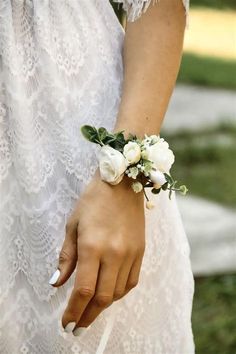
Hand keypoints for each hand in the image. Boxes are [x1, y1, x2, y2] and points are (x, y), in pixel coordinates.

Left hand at [50, 169, 144, 333]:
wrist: (123, 183)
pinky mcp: (141, 251)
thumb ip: (66, 257)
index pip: (84, 289)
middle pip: (103, 297)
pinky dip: (119, 293)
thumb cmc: (93, 200)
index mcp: (93, 246)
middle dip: (88, 316)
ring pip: (118, 292)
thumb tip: (56, 284)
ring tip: (91, 310)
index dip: (74, 311)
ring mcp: (131, 253)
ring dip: (104, 306)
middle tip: (77, 326)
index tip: (66, 323)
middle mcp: (114, 253)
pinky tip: (110, 293)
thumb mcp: (73, 225)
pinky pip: (132, 281)